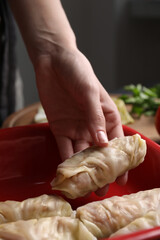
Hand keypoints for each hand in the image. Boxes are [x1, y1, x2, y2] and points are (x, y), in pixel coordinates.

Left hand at [34, 47, 127, 195]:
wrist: (53, 61)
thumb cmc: (78, 71)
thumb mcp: (90, 92)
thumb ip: (96, 117)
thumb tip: (103, 143)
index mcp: (106, 116)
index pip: (116, 141)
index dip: (119, 160)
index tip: (121, 177)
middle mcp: (92, 125)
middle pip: (98, 152)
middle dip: (100, 170)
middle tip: (102, 189)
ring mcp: (76, 128)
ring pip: (81, 153)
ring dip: (83, 170)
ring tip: (86, 187)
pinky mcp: (60, 128)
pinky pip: (64, 147)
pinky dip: (65, 161)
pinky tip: (68, 174)